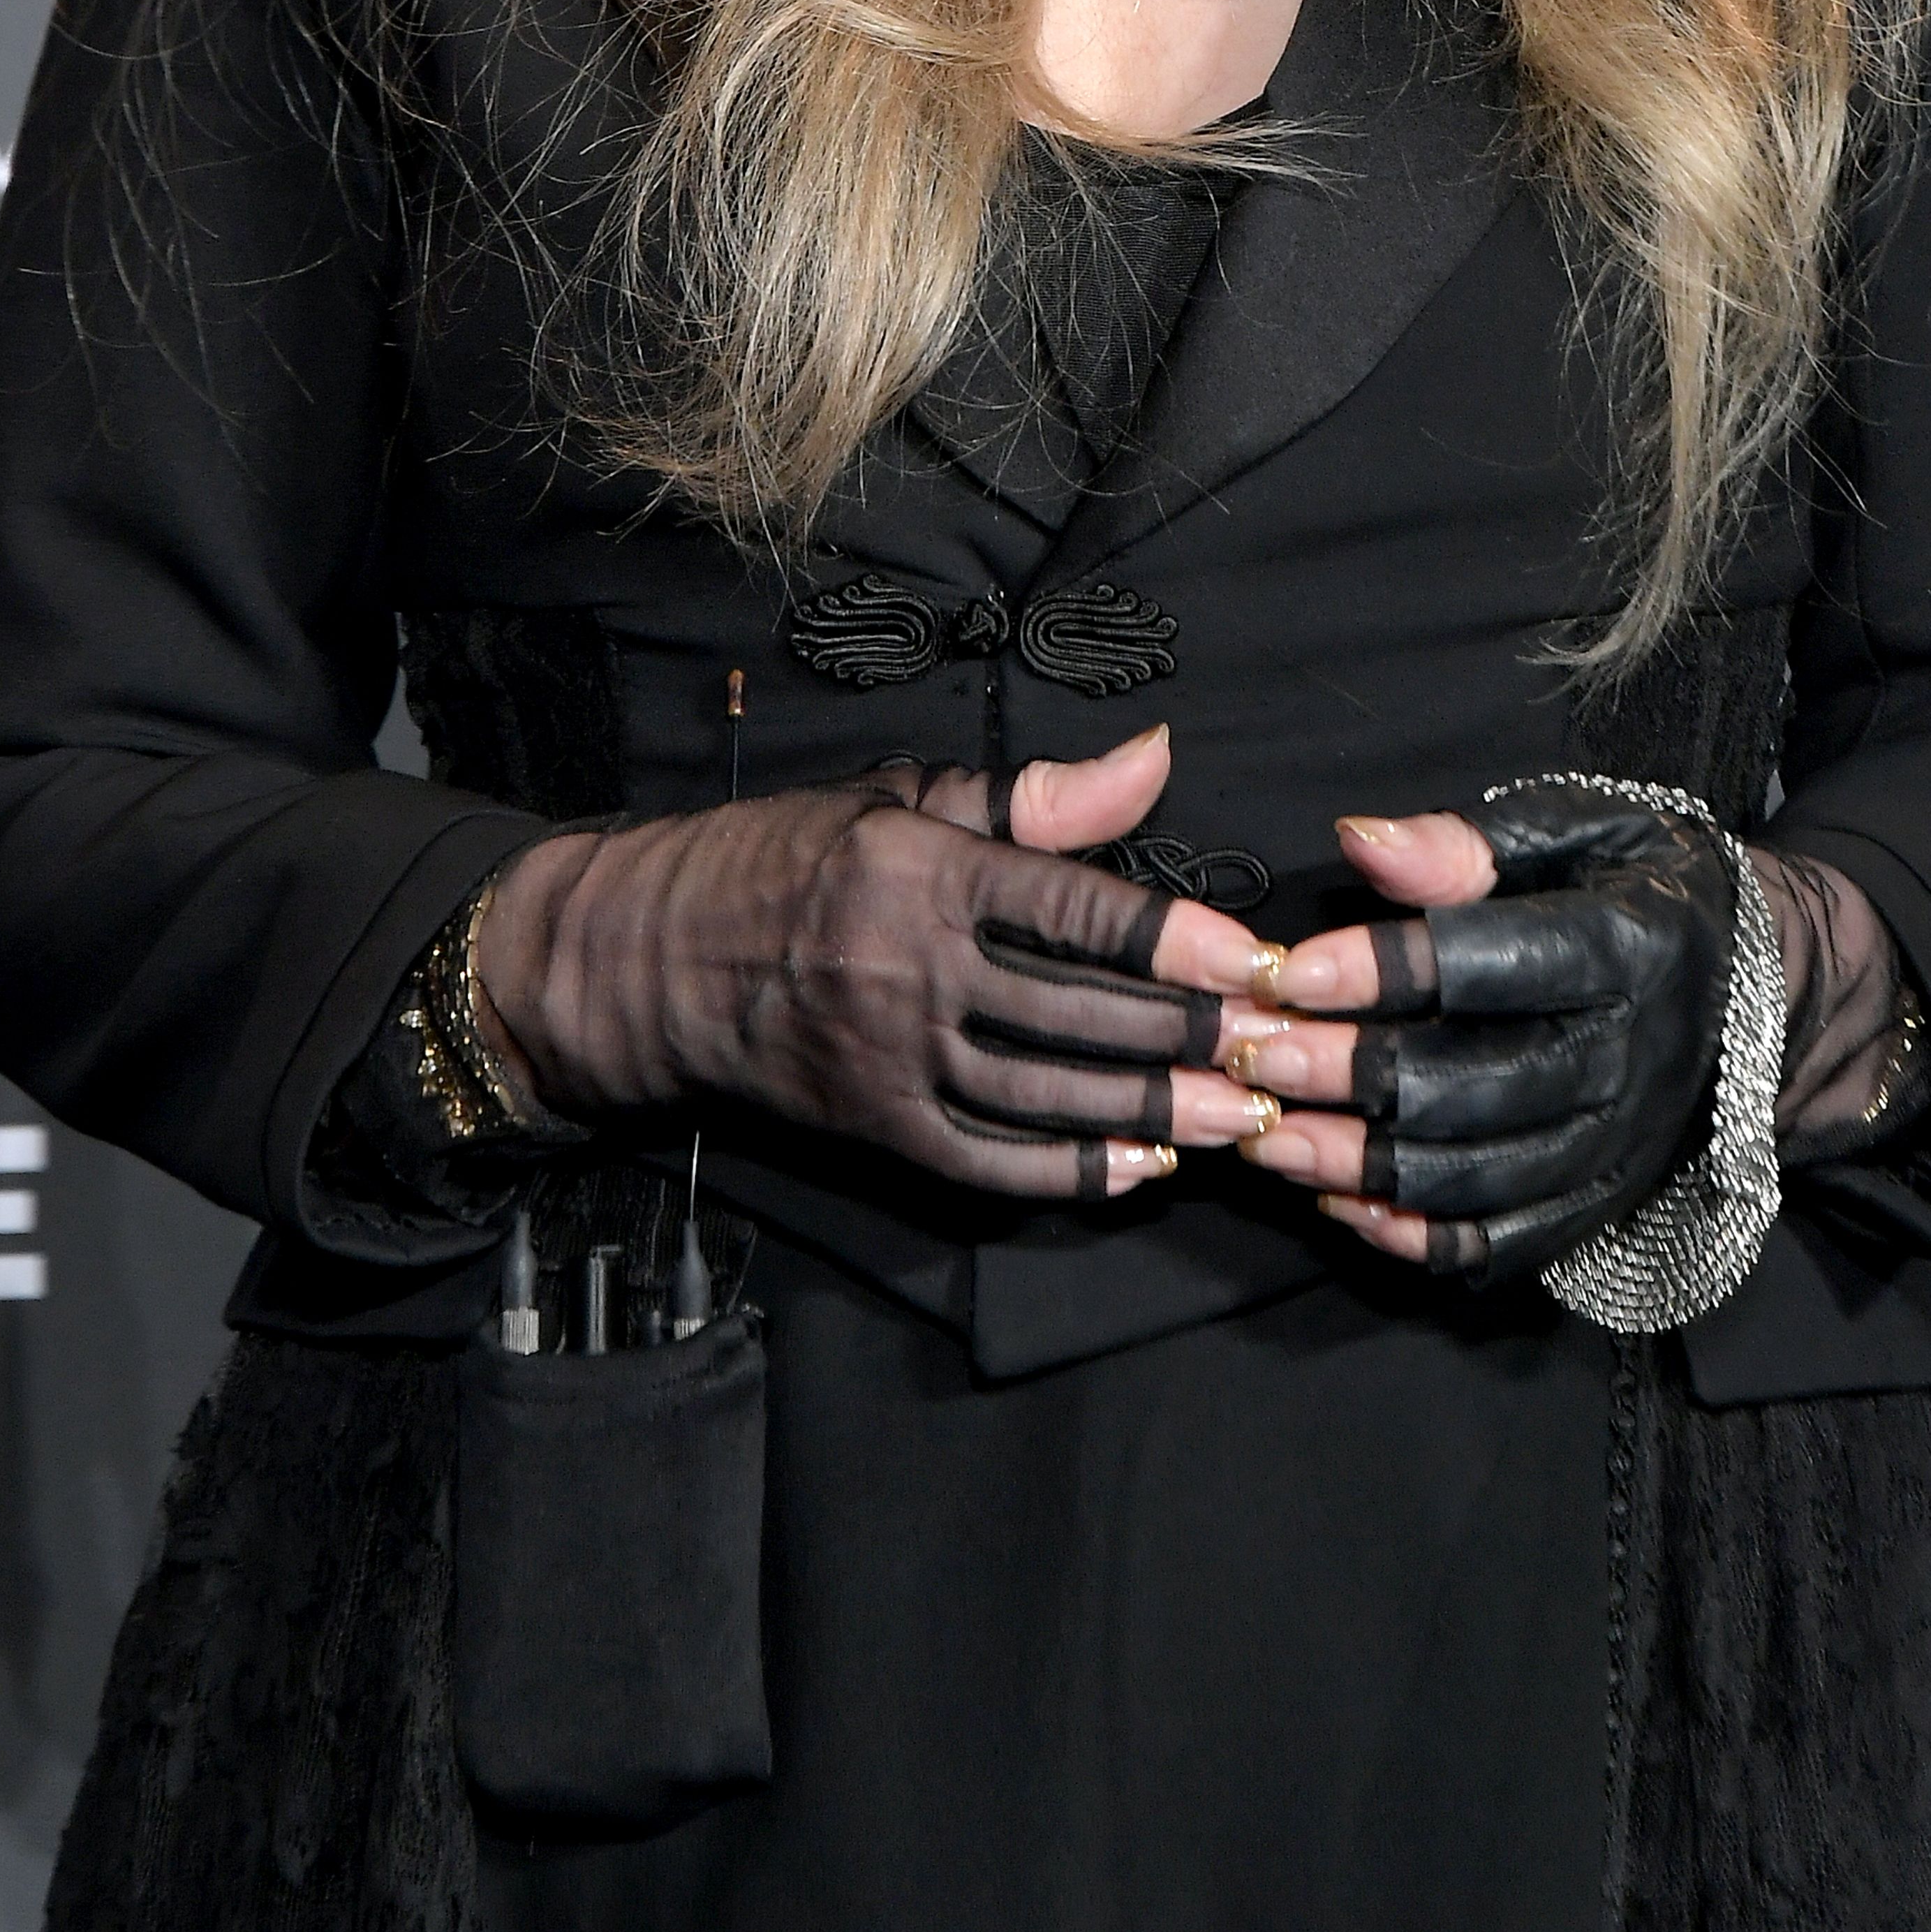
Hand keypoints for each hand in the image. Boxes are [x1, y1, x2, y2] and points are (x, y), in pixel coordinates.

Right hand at [473, 725, 1283, 1203]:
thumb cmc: (789, 858)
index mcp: (923, 869)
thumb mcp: (903, 798)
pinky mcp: (873, 1125)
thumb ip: (1036, 797)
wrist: (650, 960)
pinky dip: (1071, 1171)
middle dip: (1190, 1036)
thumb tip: (1154, 760)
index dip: (1174, 939)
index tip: (1255, 959)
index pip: (1074, 909)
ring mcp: (890, 1055)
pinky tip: (1143, 1166)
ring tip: (1243, 1117)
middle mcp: (910, 967)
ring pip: (1047, 1094)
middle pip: (1078, 1012)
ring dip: (1155, 1111)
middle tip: (1280, 1050)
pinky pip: (989, 1160)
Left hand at [1225, 781, 1732, 1278]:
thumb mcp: (1579, 831)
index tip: (1285, 970)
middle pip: (1471, 1085)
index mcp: (1625, 949)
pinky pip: (1499, 1246)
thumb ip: (1466, 844)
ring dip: (1358, 1164)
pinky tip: (1337, 1202)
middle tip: (1247, 1055)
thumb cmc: (1640, 887)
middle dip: (1348, 1076)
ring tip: (1263, 1133)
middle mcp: (1626, 1060)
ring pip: (1474, 1178)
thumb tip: (1357, 841)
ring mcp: (1613, 1147)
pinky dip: (1413, 1237)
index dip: (1381, 971)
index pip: (1491, 967)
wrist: (1761, 989)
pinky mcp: (1599, 1204)